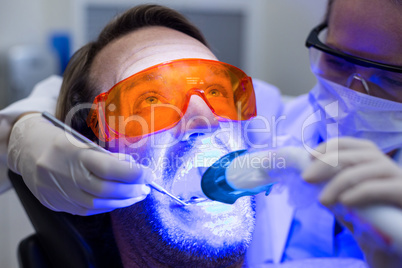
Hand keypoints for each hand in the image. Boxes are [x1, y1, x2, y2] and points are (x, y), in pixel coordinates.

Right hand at [7, 113, 149, 215]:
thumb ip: (107, 155)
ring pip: (97, 204)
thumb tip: (133, 167)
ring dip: (122, 201)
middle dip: (131, 190)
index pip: (108, 168)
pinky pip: (86, 210)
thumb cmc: (60, 141)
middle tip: (146, 187)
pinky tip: (118, 201)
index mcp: (73, 153)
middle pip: (105, 190)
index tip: (149, 174)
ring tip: (137, 195)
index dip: (132, 174)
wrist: (27, 151)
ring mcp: (58, 191)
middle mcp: (64, 174)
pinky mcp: (56, 203)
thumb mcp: (83, 140)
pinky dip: (106, 206)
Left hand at [302, 137, 401, 266]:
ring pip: (362, 170)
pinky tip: (344, 201)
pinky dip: (357, 192)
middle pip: (351, 155)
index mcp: (370, 161)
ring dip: (337, 183)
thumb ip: (331, 188)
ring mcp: (397, 177)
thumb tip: (309, 176)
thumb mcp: (346, 201)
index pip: (347, 144)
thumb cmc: (369, 222)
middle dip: (325, 164)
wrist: (394, 248)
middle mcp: (385, 164)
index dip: (326, 147)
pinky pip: (377, 188)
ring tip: (323, 200)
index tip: (309, 157)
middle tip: (306, 178)